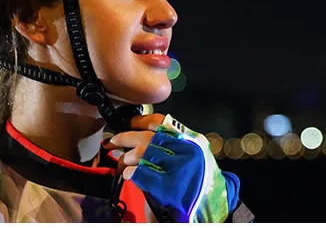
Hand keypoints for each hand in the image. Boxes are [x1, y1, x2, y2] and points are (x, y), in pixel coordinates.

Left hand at [108, 114, 241, 222]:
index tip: (129, 123)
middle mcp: (186, 150)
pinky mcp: (169, 187)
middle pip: (147, 137)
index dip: (140, 121)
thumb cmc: (200, 179)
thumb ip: (172, 141)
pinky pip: (141, 174)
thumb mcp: (192, 152)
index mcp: (190, 140)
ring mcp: (178, 168)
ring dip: (127, 158)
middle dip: (125, 137)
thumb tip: (141, 131)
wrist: (212, 205)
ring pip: (142, 153)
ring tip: (124, 164)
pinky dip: (131, 173)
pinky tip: (129, 175)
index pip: (161, 122)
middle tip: (113, 141)